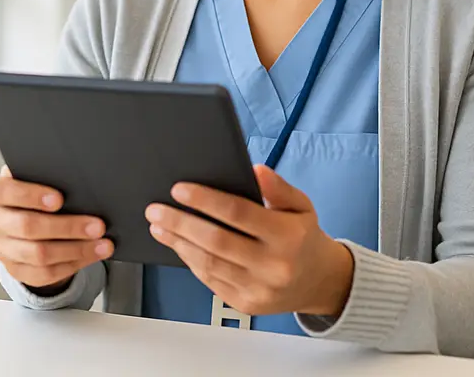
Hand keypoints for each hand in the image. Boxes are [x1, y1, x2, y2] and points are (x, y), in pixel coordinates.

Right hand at [0, 166, 113, 290]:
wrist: (27, 218)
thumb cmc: (36, 193)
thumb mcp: (36, 179)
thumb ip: (47, 177)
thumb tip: (79, 182)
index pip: (2, 192)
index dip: (30, 195)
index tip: (59, 199)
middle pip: (27, 227)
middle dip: (67, 226)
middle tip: (97, 225)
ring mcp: (3, 248)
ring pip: (39, 254)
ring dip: (76, 249)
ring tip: (102, 243)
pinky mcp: (16, 270)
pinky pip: (45, 273)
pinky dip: (74, 264)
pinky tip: (91, 255)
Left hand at [146, 165, 353, 317]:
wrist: (318, 283)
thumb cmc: (303, 238)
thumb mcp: (301, 205)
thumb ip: (278, 187)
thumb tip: (254, 170)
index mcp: (288, 236)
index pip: (239, 214)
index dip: (205, 200)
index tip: (179, 189)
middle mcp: (273, 266)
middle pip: (216, 241)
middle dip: (181, 223)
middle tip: (155, 209)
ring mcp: (258, 289)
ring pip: (208, 264)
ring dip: (178, 243)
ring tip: (158, 226)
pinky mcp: (244, 304)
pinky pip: (210, 280)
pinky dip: (190, 261)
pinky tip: (178, 245)